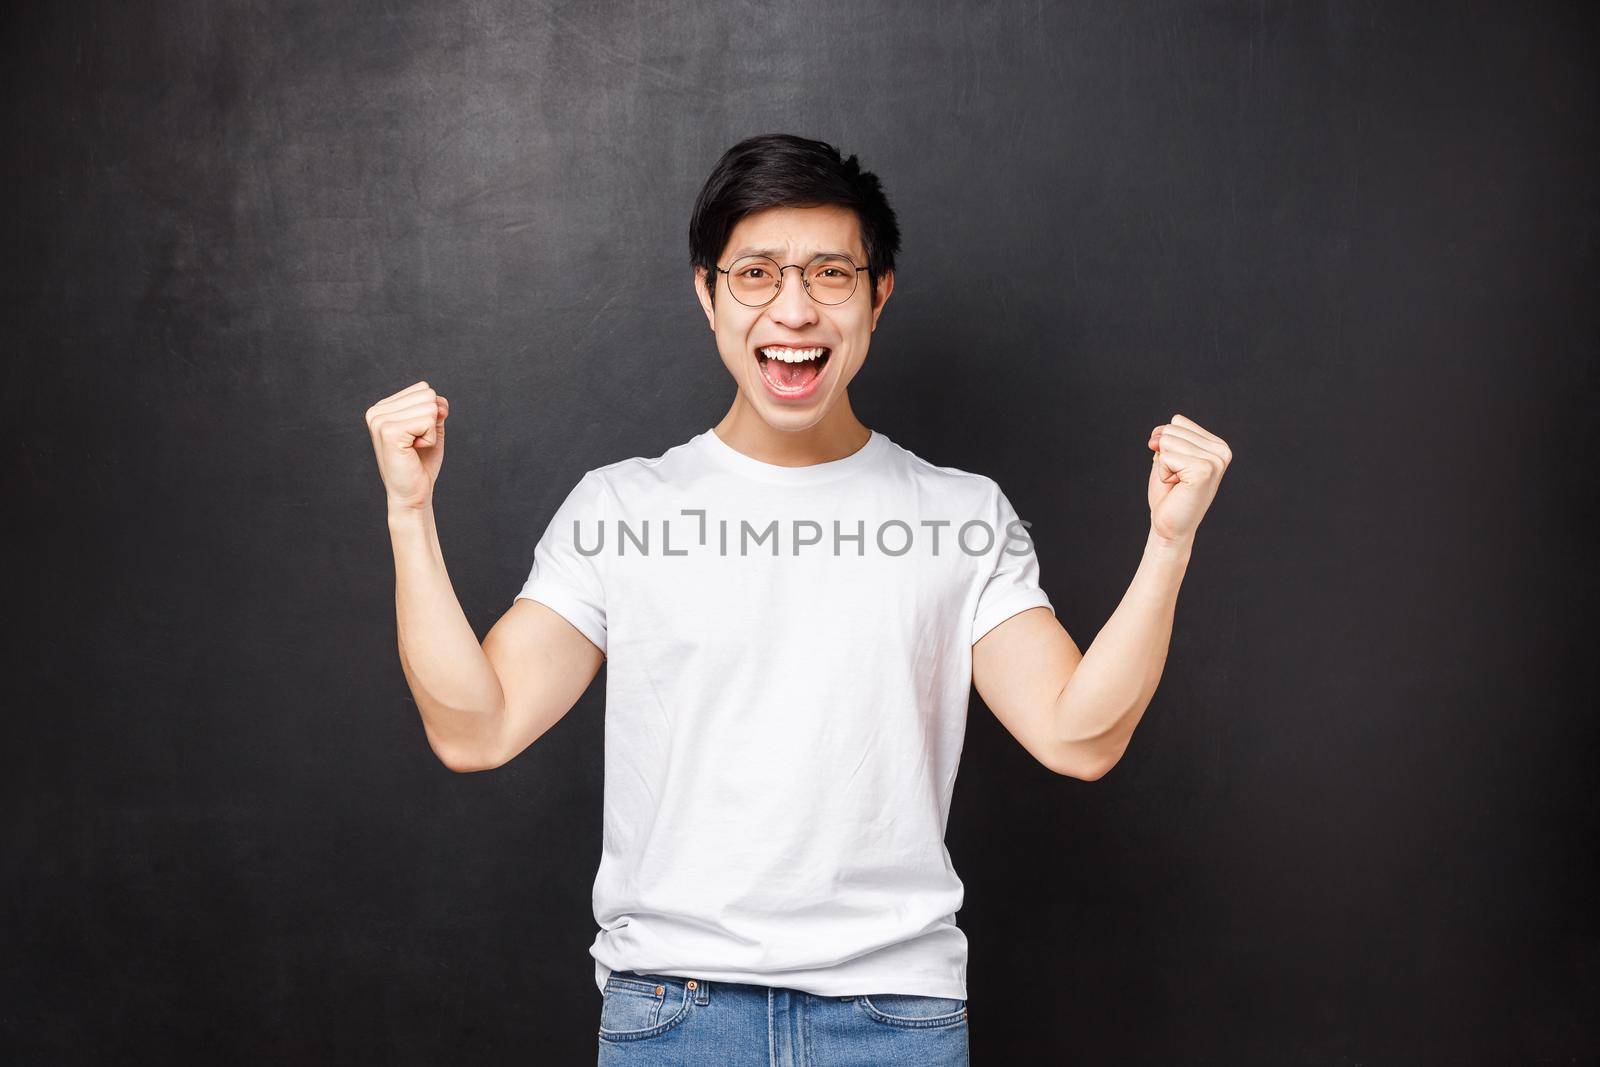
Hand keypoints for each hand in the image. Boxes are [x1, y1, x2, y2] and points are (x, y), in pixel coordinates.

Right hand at [365, 380, 449, 511]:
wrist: (412, 494)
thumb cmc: (421, 463)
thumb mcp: (432, 429)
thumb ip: (435, 408)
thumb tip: (438, 401)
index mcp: (383, 407)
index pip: (423, 389)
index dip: (432, 413)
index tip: (418, 435)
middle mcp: (377, 411)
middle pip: (428, 394)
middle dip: (432, 421)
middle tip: (417, 443)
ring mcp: (380, 420)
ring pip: (429, 406)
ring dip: (431, 431)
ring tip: (415, 447)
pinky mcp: (389, 431)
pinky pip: (428, 421)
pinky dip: (430, 438)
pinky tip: (414, 451)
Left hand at [1146, 413, 1231, 547]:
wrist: (1170, 527)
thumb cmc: (1169, 494)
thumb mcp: (1166, 458)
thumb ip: (1165, 438)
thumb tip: (1158, 435)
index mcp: (1217, 445)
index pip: (1178, 421)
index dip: (1165, 443)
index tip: (1176, 468)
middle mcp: (1222, 451)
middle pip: (1171, 429)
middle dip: (1164, 455)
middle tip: (1176, 478)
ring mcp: (1215, 461)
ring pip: (1167, 441)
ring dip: (1164, 465)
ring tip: (1178, 483)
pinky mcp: (1204, 470)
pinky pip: (1166, 456)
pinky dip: (1164, 473)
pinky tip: (1176, 487)